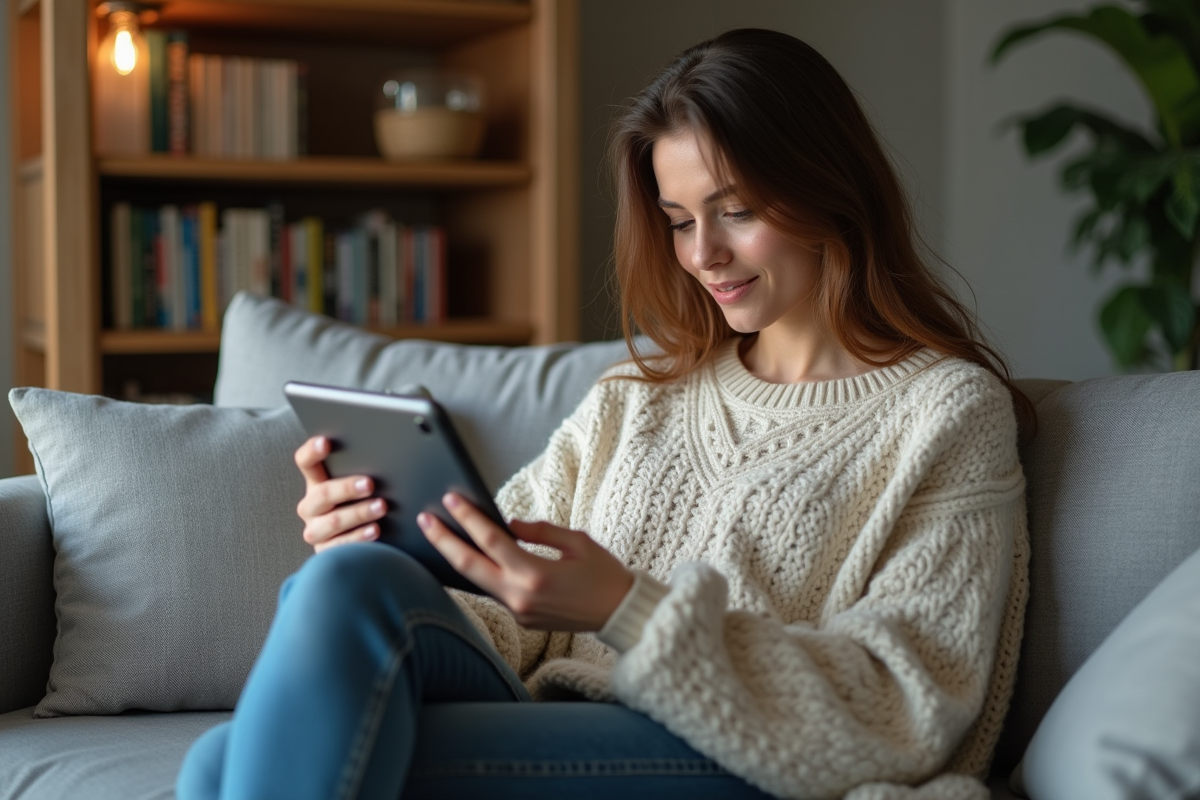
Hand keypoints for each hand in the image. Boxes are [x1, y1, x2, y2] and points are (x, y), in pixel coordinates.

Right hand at [293, 436, 386, 552]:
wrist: (361, 548)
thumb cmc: (363, 505)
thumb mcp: (359, 488)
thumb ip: (361, 473)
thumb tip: (383, 457)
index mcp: (317, 483)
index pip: (305, 462)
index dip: (311, 451)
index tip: (325, 442)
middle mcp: (311, 506)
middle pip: (322, 493)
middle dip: (347, 488)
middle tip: (370, 484)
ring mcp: (316, 530)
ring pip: (333, 521)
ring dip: (358, 513)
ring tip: (381, 507)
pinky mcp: (324, 551)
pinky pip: (340, 545)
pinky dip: (359, 537)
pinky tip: (375, 530)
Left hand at [419, 493, 633, 631]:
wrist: (621, 614)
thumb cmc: (605, 575)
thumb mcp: (577, 542)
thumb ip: (538, 531)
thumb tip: (506, 523)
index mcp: (536, 574)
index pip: (491, 541)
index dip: (467, 517)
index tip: (450, 499)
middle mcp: (521, 597)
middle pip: (469, 566)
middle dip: (443, 541)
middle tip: (424, 519)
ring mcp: (519, 612)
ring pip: (478, 582)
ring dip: (457, 557)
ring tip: (439, 535)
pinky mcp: (522, 620)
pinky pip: (495, 592)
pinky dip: (481, 572)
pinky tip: (472, 556)